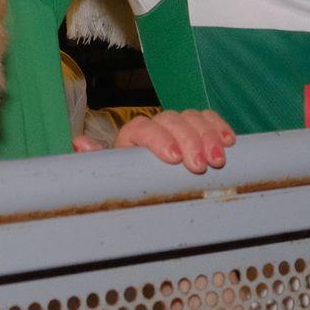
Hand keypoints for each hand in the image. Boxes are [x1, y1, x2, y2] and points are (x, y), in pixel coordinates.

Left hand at [74, 108, 234, 173]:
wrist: (144, 191)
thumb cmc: (127, 187)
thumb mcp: (111, 179)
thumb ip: (97, 162)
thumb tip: (80, 142)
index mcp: (131, 138)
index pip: (144, 127)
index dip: (160, 139)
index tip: (175, 159)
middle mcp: (155, 128)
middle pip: (173, 120)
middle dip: (190, 141)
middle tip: (201, 166)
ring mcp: (177, 128)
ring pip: (193, 118)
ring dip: (208, 136)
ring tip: (219, 160)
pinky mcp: (196, 131)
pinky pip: (208, 119)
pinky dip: (219, 126)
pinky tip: (229, 140)